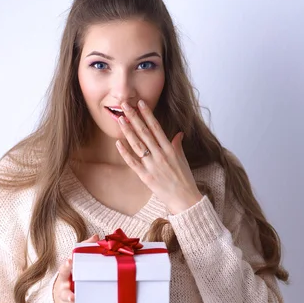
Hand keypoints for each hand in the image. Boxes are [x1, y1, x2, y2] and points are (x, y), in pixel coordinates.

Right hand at [52, 234, 98, 302]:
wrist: (59, 297)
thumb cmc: (71, 277)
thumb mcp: (76, 264)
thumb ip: (84, 249)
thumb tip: (96, 236)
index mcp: (64, 276)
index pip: (63, 270)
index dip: (66, 266)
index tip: (70, 261)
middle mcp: (62, 289)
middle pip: (64, 292)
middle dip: (68, 294)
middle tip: (73, 295)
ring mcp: (64, 302)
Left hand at [115, 100, 202, 214]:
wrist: (185, 198)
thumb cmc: (185, 179)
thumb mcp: (183, 159)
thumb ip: (178, 145)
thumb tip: (179, 134)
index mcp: (170, 149)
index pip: (156, 127)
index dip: (147, 114)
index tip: (140, 103)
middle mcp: (161, 155)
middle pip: (145, 133)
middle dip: (134, 118)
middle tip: (125, 105)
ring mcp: (152, 165)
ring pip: (137, 145)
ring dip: (128, 131)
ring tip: (120, 119)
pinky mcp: (146, 176)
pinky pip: (133, 162)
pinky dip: (125, 152)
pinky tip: (118, 143)